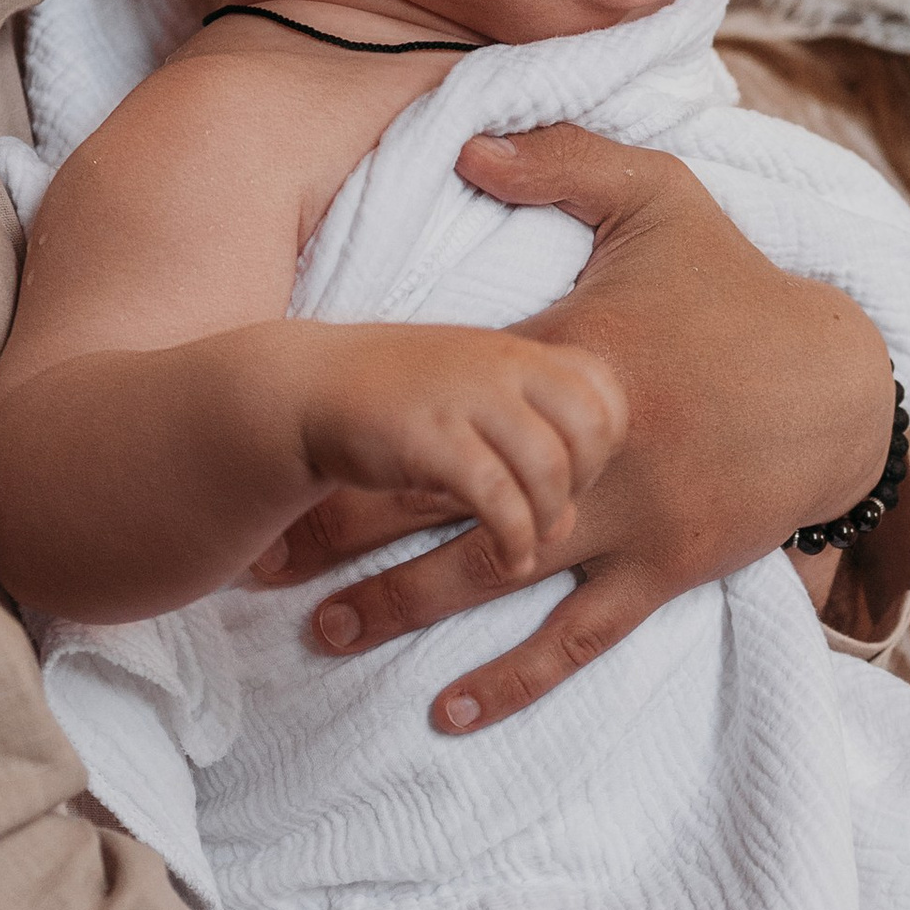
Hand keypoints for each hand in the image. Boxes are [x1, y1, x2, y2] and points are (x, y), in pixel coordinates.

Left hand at [260, 127, 892, 729]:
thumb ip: (561, 160)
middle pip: (436, 497)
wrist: (846, 385)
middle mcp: (579, 450)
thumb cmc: (743, 287)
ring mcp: (621, 520)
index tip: (265, 451)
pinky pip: (577, 640)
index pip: (432, 401)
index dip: (345, 433)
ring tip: (319, 638)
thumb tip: (463, 146)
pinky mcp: (662, 571)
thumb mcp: (662, 198)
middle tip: (253, 561)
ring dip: (399, 610)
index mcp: (562, 361)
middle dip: (338, 533)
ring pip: (489, 576)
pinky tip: (447, 717)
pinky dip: (513, 682)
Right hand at [281, 322, 626, 591]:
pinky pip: (498, 498)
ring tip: (529, 546)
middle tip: (555, 511)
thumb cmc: (398, 398)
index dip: (604, 442)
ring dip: (549, 519)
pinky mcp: (430, 441)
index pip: (603, 390)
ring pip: (549, 468)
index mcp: (518, 351)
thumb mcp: (474, 400)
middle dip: (585, 483)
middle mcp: (500, 367)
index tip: (576, 475)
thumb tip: (571, 517)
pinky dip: (514, 538)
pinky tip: (510, 558)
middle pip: (589, 429)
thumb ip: (529, 439)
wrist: (305, 388)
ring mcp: (465, 400)